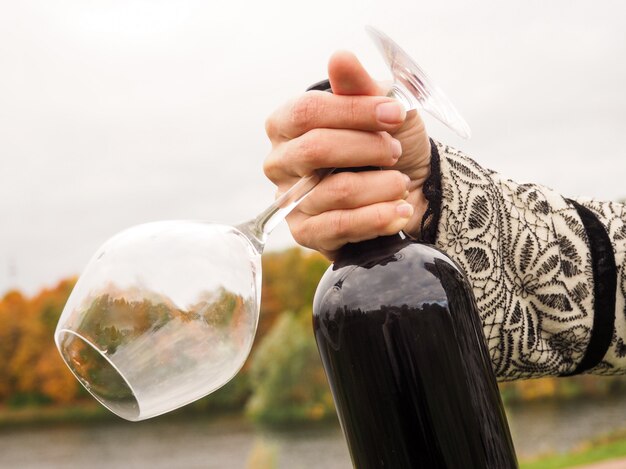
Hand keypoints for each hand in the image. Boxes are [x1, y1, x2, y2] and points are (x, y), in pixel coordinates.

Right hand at [263, 51, 431, 259]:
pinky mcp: (305, 233)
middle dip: (367, 149)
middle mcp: (280, 162)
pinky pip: (341, 225)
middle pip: (315, 149)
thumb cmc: (387, 143)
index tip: (395, 113)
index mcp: (287, 124)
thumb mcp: (383, 109)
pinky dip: (378, 217)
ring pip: (336, 190)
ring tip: (400, 182)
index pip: (308, 111)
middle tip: (396, 150)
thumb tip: (340, 58)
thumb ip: (360, 87)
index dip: (353, 111)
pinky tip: (399, 210)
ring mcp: (289, 201)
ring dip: (381, 185)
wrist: (408, 190)